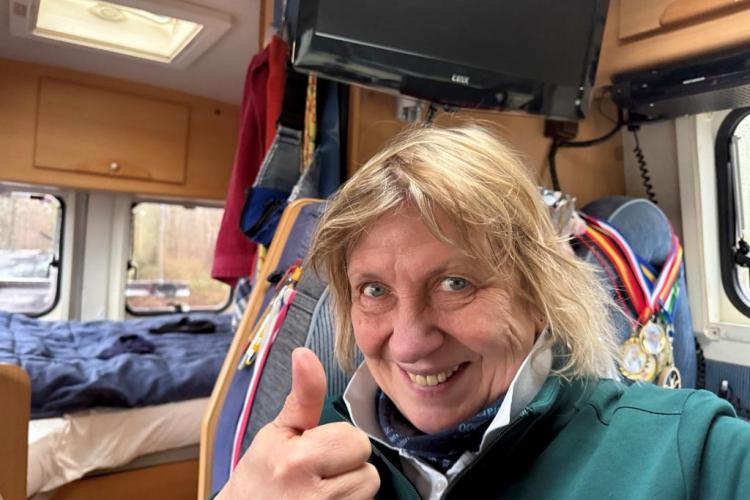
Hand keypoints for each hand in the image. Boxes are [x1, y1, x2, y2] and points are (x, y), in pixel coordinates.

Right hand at [217, 348, 379, 499]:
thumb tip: (305, 353)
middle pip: (368, 471)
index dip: (340, 442)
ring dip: (351, 488)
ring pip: (368, 491)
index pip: (354, 441)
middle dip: (348, 466)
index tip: (318, 448)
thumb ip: (303, 395)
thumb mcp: (277, 432)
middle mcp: (311, 496)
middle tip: (320, 470)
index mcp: (296, 461)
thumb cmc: (261, 474)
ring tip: (322, 488)